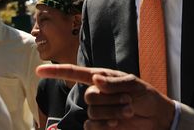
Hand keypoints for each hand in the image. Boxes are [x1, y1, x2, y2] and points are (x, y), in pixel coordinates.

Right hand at [37, 64, 174, 129]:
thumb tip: (95, 78)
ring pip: (92, 113)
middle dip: (110, 100)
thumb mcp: (132, 84)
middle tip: (127, 100)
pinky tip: (119, 122)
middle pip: (88, 97)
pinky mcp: (100, 126)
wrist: (154, 117)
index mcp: (101, 78)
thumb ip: (112, 82)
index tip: (39, 70)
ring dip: (113, 112)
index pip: (75, 73)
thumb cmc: (144, 95)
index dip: (57, 71)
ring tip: (127, 109)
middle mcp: (96, 93)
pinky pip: (93, 128)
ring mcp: (98, 110)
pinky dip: (107, 126)